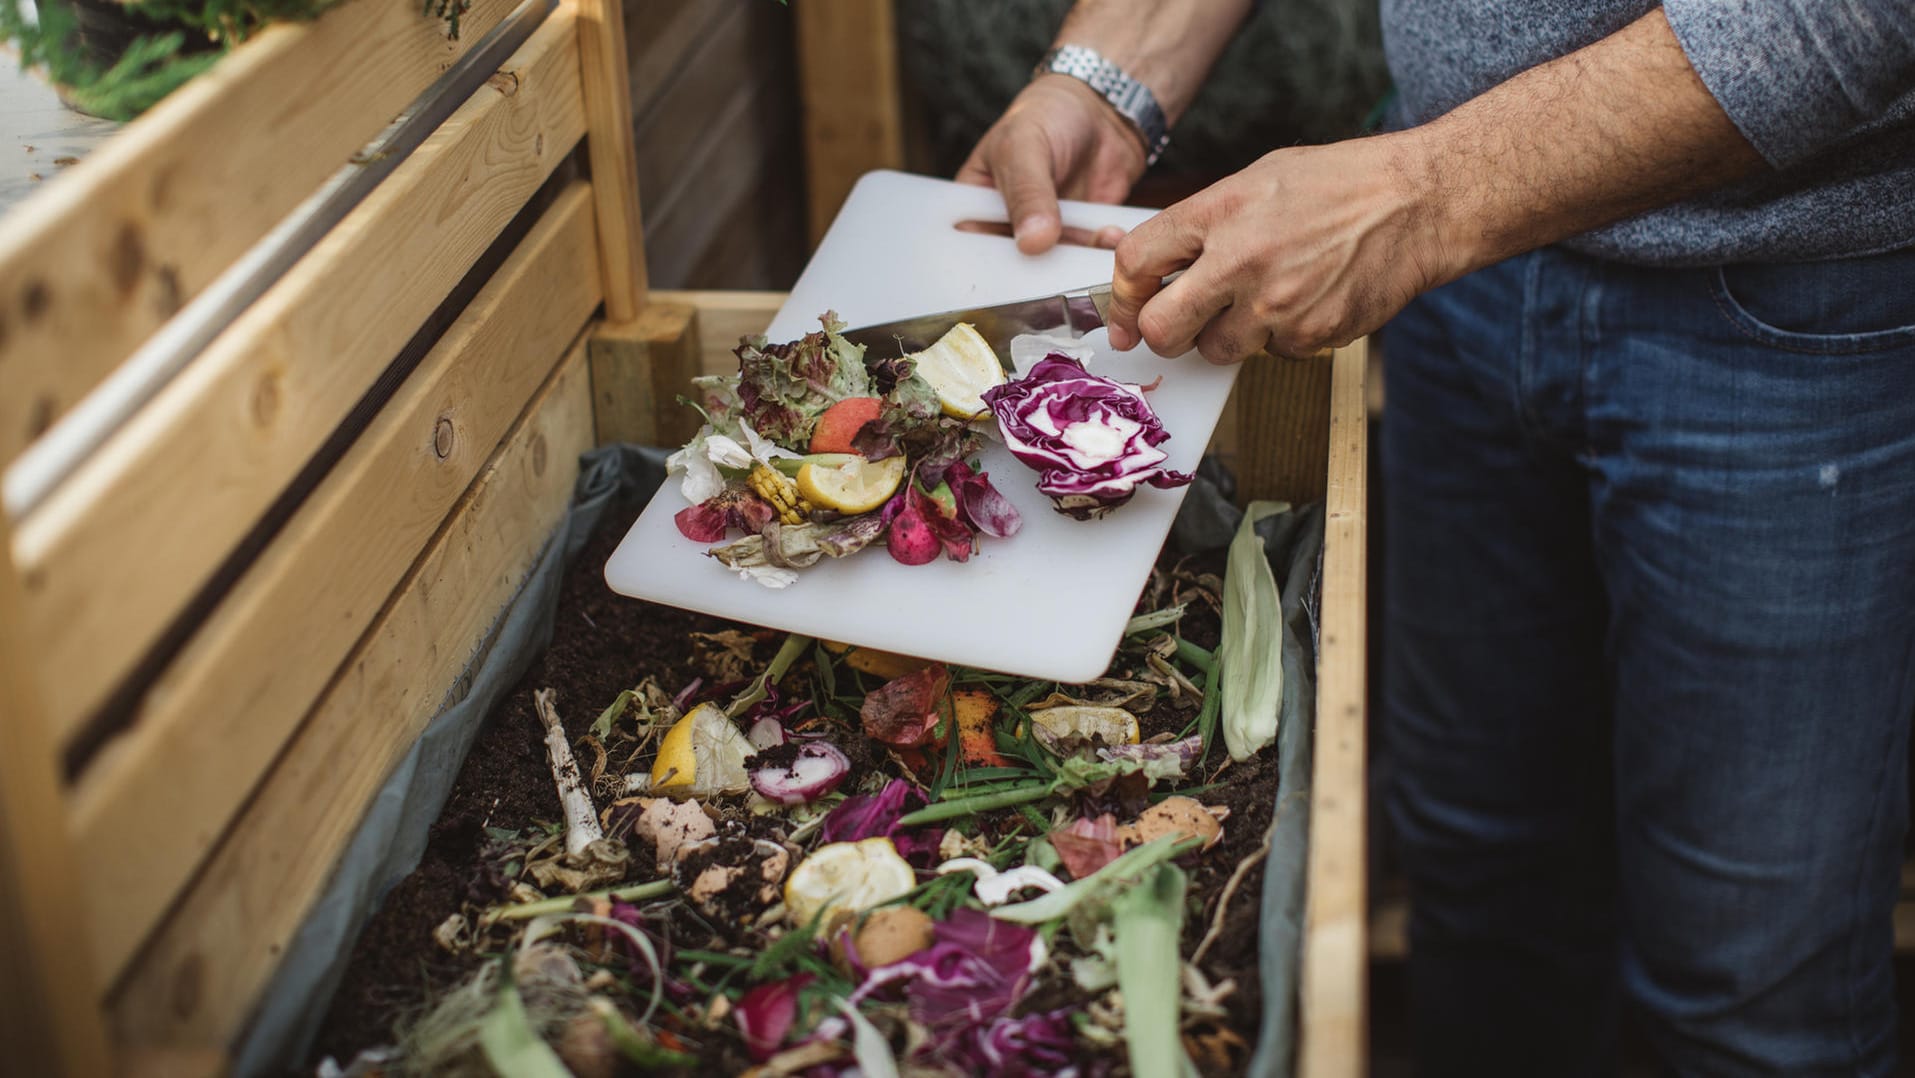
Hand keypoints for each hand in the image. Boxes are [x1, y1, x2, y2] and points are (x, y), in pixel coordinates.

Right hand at [956, 75, 1145, 253]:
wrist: (1102, 111)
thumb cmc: (1048, 115)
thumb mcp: (1025, 147)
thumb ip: (1027, 194)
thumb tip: (1032, 243)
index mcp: (977, 204)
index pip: (970, 247)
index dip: (984, 266)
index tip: (1010, 271)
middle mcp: (1007, 225)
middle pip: (1012, 266)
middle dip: (1036, 271)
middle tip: (1059, 264)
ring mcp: (1045, 234)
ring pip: (1052, 266)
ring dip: (1076, 260)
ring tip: (1098, 237)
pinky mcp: (1079, 236)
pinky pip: (1085, 256)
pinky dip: (1099, 252)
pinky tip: (1112, 235)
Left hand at [1105, 135, 1452, 362]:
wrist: (1419, 204)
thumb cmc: (1340, 185)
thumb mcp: (1258, 178)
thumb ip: (1202, 221)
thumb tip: (1151, 260)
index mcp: (1219, 211)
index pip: (1136, 263)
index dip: (1123, 293)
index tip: (1127, 309)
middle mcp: (1241, 260)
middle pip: (1162, 328)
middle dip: (1160, 334)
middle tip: (1176, 327)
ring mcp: (1277, 305)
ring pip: (1216, 351)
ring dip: (1228, 337)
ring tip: (1262, 300)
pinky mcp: (1311, 336)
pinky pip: (1272, 354)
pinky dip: (1282, 338)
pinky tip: (1308, 301)